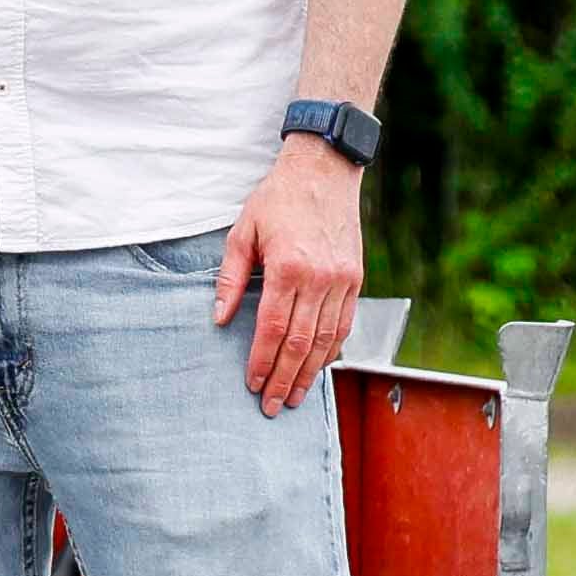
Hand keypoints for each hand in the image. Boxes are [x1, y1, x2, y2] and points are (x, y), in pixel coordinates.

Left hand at [215, 138, 363, 414]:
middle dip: (283, 379)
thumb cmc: (278, 198)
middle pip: (301, 343)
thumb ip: (231, 278)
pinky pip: (344, 325)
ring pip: (326, 341)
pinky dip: (331, 351)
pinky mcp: (355, 279)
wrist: (325, 169)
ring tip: (293, 397)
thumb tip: (220, 318)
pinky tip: (318, 368)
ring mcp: (343, 280)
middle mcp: (320, 278)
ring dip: (309, 374)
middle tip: (270, 406)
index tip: (251, 384)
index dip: (262, 361)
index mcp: (289, 267)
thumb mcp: (243, 231)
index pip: (273, 329)